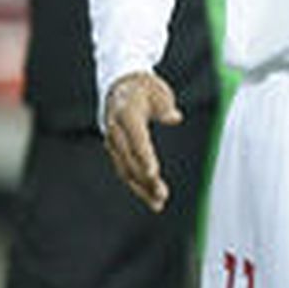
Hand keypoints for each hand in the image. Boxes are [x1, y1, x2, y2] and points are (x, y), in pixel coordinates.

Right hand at [102, 71, 182, 210]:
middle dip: (144, 179)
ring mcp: (113, 141)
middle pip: (129, 158)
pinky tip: (151, 197)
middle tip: (161, 195)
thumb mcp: (157, 90)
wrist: (118, 84)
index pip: (136, 137)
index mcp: (126, 113)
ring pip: (126, 169)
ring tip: (158, 203)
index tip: (154, 172)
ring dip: (141, 187)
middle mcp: (115, 130)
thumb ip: (164, 106)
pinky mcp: (116, 150)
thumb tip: (175, 117)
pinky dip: (138, 184)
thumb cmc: (142, 88)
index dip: (144, 156)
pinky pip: (125, 169)